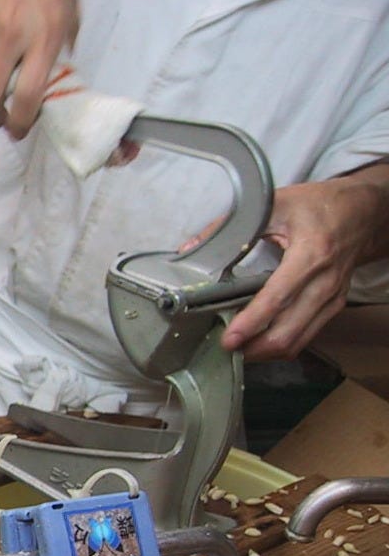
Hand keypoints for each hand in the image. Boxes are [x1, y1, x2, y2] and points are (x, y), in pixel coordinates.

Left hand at [217, 164, 388, 359]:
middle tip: (226, 349)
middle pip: (289, 331)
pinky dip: (281, 345)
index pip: (278, 297)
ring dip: (266, 352)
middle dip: (254, 348)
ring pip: (298, 341)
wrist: (363, 211)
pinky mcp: (334, 306)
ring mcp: (333, 297)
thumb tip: (192, 248)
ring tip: (238, 350)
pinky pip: (307, 336)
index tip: (229, 338)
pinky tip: (259, 343)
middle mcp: (325, 281)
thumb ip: (231, 225)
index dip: (251, 322)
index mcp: (311, 254)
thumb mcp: (274, 203)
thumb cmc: (318, 205)